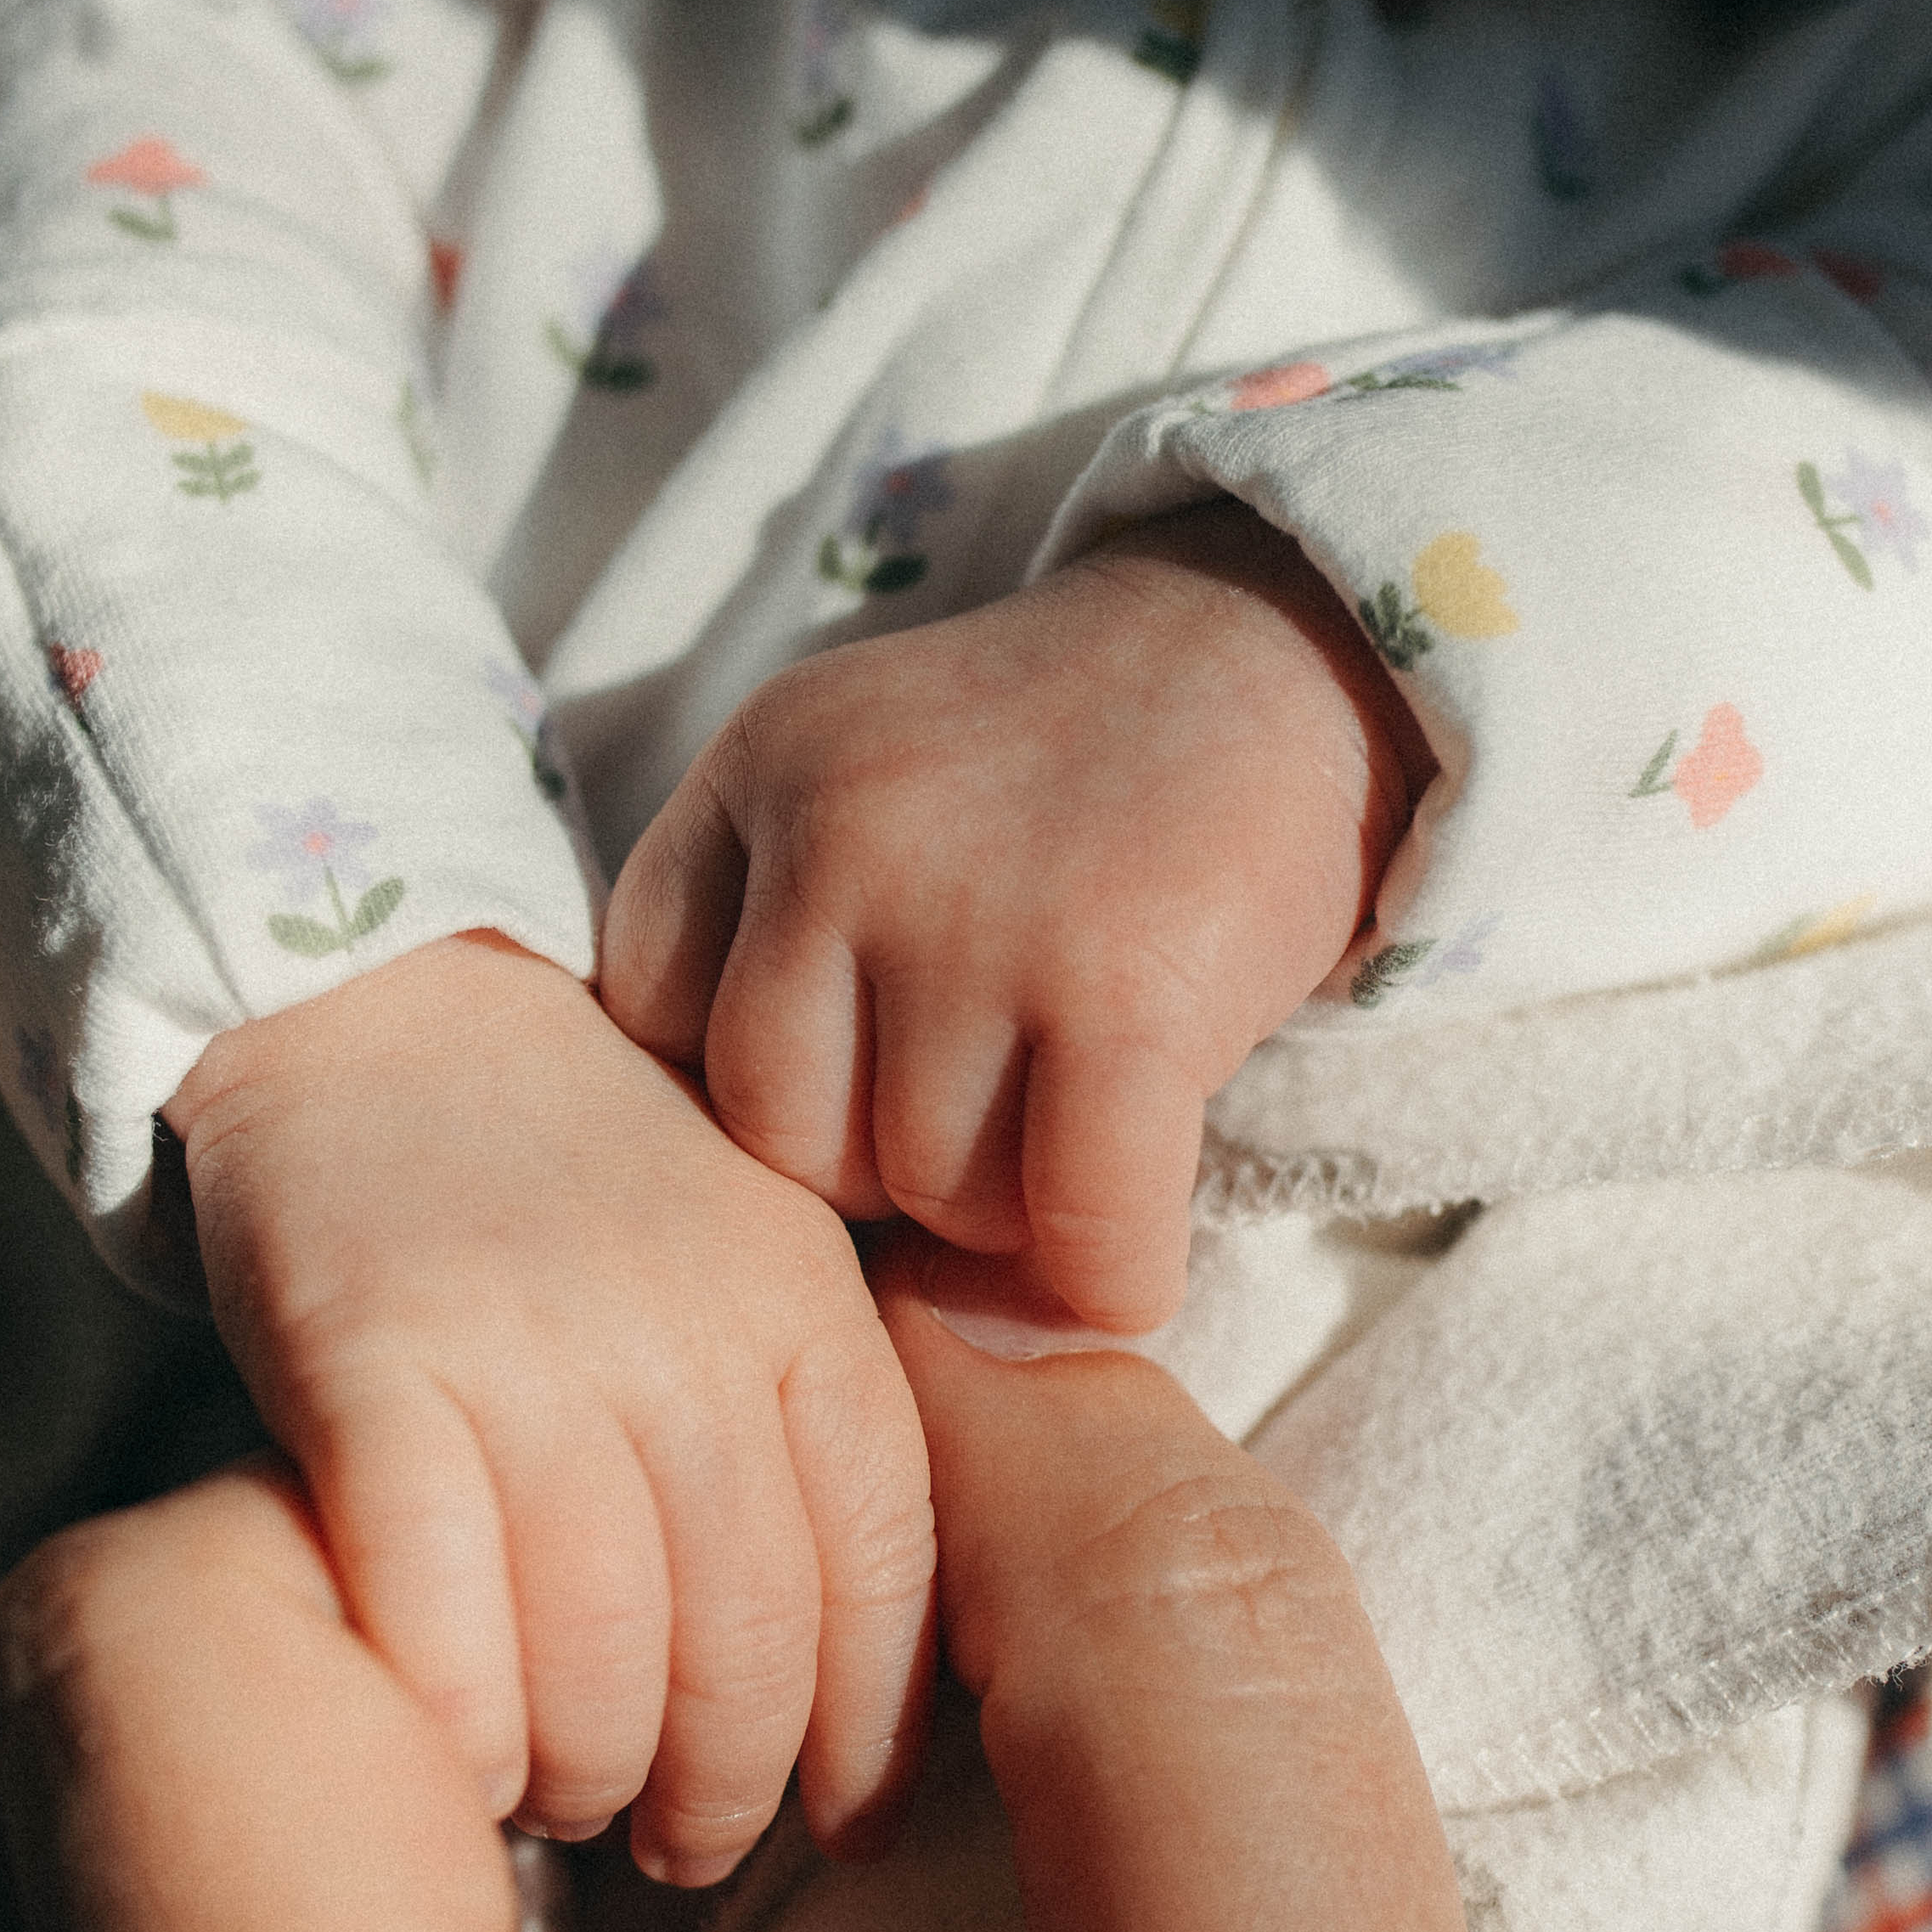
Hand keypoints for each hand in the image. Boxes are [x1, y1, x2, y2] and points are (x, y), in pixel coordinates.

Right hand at [159, 935, 933, 1880]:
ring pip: (597, 1655)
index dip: (873, 1733)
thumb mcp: (752, 1259)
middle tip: (681, 1836)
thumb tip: (882, 1682)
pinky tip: (456, 1753)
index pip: (886, 1569)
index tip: (846, 1823)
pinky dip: (456, 1721)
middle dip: (724, 1788)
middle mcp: (685, 1325)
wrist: (374, 1006)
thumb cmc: (579, 1184)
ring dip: (586, 1776)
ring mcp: (525, 1342)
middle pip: (746, 1643)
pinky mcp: (366, 1362)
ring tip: (565, 1796)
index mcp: (807, 1303)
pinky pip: (435, 1614)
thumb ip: (814, 1427)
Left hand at [601, 505, 1421, 1331]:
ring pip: (934, 1198)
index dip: (753, 1090)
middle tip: (981, 1120)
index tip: (850, 1082)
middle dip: (882, 1174)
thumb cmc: (1062, 770)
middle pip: (786, 1141)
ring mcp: (980, 914)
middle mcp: (844, 832)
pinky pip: (1077, 1234)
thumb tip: (784, 1246)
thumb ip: (775, 941)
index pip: (655, 1018)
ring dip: (1013, 1216)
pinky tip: (1128, 1251)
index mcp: (758, 769)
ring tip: (1073, 1123)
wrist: (1277, 650)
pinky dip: (1108, 1281)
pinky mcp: (1125, 996)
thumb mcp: (864, 780)